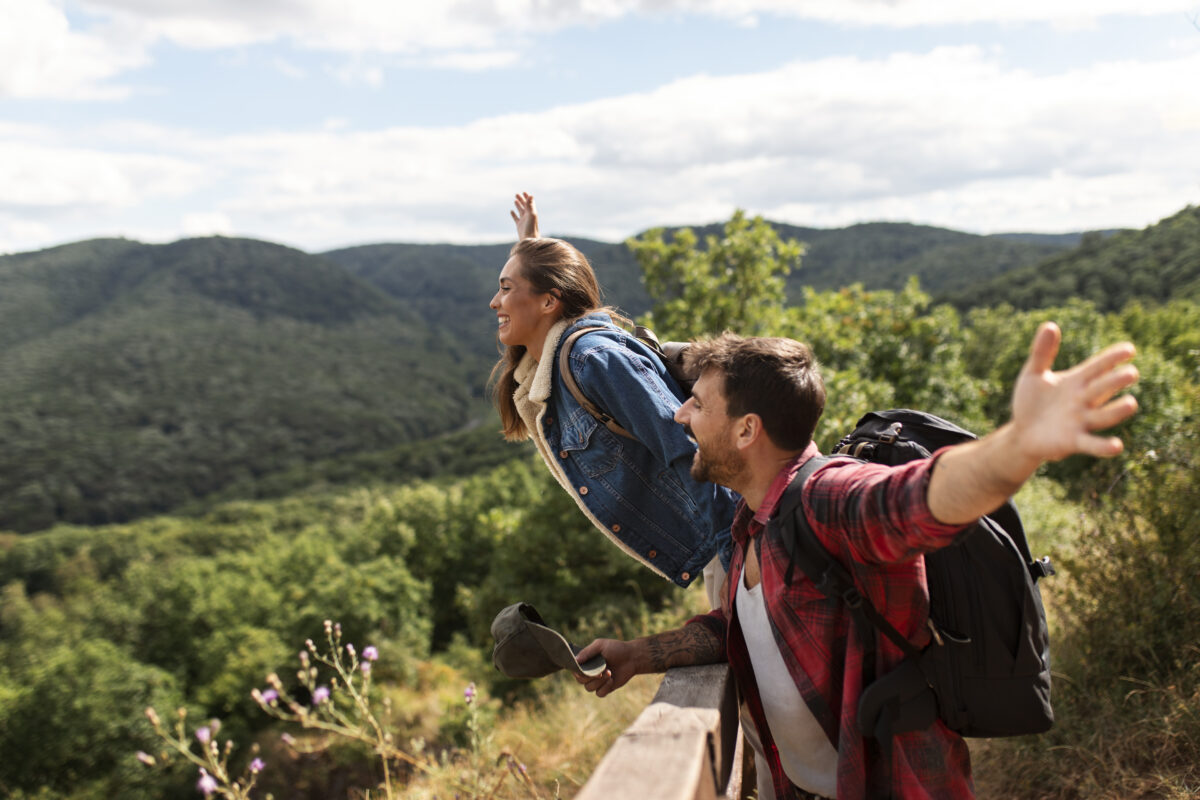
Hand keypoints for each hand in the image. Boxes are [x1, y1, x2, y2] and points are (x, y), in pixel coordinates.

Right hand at [511, 191, 538, 238]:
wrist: (529, 239)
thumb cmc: (531, 227)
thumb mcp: (531, 215)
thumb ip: (530, 205)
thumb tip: (531, 195)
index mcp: (532, 213)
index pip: (530, 203)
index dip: (527, 198)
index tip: (524, 192)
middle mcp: (528, 216)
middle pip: (524, 206)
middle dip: (521, 200)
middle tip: (516, 194)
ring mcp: (523, 221)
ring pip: (520, 211)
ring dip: (518, 205)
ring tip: (515, 200)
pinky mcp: (519, 226)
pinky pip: (516, 218)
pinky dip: (514, 214)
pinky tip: (511, 211)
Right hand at [573, 638, 642, 697]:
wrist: (632, 657)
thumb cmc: (616, 649)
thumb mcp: (600, 645)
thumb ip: (587, 652)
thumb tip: (575, 660)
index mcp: (586, 662)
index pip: (575, 669)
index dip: (577, 671)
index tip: (584, 669)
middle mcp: (590, 672)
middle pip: (580, 680)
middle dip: (589, 676)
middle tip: (600, 672)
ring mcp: (598, 681)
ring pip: (589, 688)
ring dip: (598, 682)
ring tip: (609, 672)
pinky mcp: (606, 688)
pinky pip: (599, 694)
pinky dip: (604, 688)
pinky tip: (612, 680)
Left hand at [1010, 321, 1138, 463]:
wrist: (1022, 433)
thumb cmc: (1032, 402)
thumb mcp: (1033, 375)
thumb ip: (1042, 353)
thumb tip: (1050, 325)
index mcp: (1077, 382)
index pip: (1097, 367)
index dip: (1112, 358)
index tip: (1129, 349)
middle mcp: (1083, 401)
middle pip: (1103, 389)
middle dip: (1115, 381)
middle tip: (1131, 373)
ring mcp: (1081, 421)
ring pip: (1103, 416)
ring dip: (1116, 411)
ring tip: (1131, 403)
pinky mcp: (1073, 442)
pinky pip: (1091, 444)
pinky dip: (1103, 446)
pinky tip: (1116, 446)